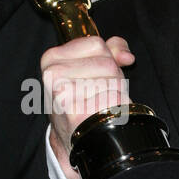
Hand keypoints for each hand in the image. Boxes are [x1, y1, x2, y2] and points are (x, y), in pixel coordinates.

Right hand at [41, 35, 134, 178]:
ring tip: (100, 103)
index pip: (96, 44)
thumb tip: (127, 57)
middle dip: (112, 78)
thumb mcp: (89, 67)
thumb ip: (111, 50)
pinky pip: (112, 99)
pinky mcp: (74, 112)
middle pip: (107, 63)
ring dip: (115, 93)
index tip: (94, 75)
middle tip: (99, 94)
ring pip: (112, 80)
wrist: (73, 135)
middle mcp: (53, 73)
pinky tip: (103, 114)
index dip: (105, 59)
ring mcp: (61, 93)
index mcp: (52, 57)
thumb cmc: (82, 97)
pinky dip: (117, 107)